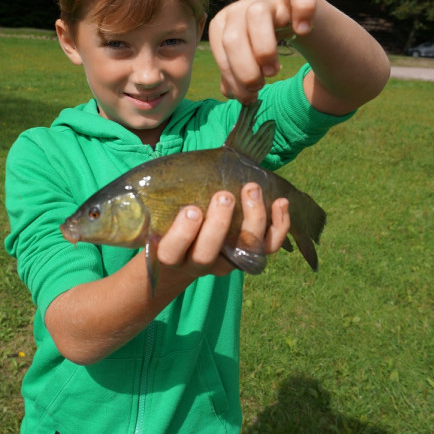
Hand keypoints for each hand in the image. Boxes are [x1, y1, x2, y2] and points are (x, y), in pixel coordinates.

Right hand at [156, 183, 289, 285]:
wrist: (186, 251)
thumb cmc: (169, 219)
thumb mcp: (158, 210)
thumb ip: (158, 195)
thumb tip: (152, 171)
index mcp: (170, 253)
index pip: (172, 252)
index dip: (183, 233)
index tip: (191, 209)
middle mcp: (197, 263)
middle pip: (207, 254)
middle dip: (218, 224)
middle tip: (223, 195)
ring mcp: (225, 262)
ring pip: (242, 251)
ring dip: (252, 218)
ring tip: (252, 188)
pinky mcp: (248, 257)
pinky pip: (268, 247)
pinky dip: (279, 225)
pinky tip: (280, 202)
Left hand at [209, 0, 315, 102]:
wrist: (292, 16)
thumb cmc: (263, 40)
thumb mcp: (247, 59)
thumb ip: (235, 77)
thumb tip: (228, 92)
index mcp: (223, 24)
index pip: (220, 51)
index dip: (232, 78)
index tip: (249, 96)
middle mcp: (240, 7)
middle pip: (233, 38)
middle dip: (245, 70)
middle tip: (259, 86)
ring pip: (257, 15)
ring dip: (264, 49)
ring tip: (275, 71)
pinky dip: (302, 9)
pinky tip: (304, 31)